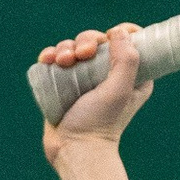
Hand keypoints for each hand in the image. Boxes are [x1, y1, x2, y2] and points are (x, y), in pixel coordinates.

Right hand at [38, 24, 152, 159]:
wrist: (74, 148)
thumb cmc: (102, 123)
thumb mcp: (120, 90)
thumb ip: (126, 59)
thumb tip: (119, 31)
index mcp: (131, 74)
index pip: (130, 40)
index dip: (119, 32)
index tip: (109, 37)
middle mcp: (109, 74)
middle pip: (97, 40)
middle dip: (86, 40)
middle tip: (81, 54)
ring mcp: (85, 78)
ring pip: (74, 47)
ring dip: (65, 47)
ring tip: (62, 61)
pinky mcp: (64, 83)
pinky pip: (57, 60)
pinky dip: (51, 54)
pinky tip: (47, 59)